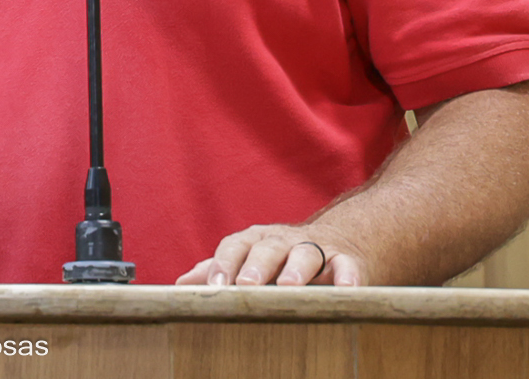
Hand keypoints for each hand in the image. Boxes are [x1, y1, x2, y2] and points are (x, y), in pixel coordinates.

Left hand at [175, 221, 368, 286]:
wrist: (338, 241)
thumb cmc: (283, 257)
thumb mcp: (249, 258)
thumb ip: (219, 269)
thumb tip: (181, 285)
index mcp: (256, 241)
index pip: (235, 246)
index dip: (223, 264)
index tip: (214, 285)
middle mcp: (284, 241)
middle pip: (267, 248)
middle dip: (256, 265)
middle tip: (246, 284)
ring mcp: (316, 248)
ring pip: (306, 253)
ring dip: (296, 269)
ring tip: (289, 285)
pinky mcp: (347, 261)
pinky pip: (347, 266)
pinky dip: (348, 275)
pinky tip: (346, 288)